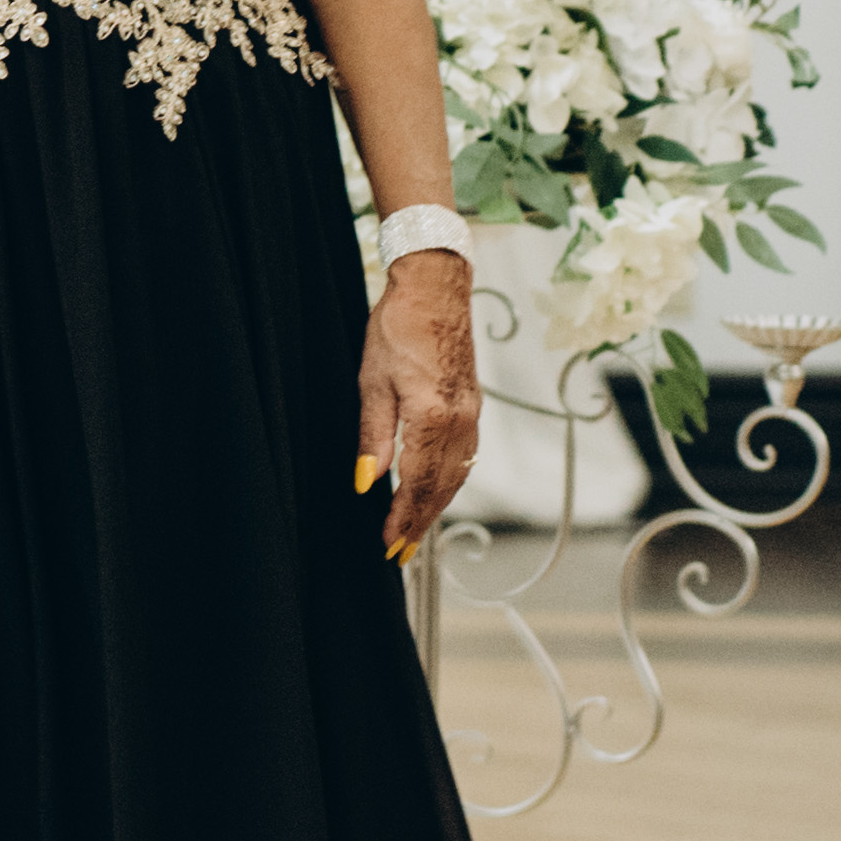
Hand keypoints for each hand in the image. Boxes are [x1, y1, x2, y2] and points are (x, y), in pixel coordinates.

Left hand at [360, 250, 477, 560]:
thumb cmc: (398, 327)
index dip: (404, 518)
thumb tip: (367, 483)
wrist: (435, 288)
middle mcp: (460, 421)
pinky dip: (450, 482)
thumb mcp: (372, 382)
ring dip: (437, 506)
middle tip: (401, 553)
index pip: (419, 483)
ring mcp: (471, 414)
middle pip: (443, 487)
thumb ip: (373, 436)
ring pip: (458, 474)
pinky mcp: (473, 405)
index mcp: (432, 417)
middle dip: (421, 522)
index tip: (389, 546)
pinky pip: (465, 456)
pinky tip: (436, 490)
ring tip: (415, 530)